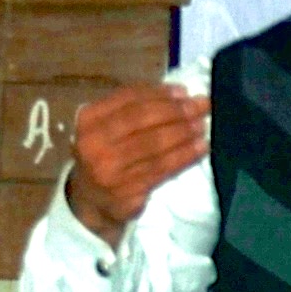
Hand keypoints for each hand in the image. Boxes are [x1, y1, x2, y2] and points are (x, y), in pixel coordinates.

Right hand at [63, 83, 210, 238]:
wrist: (90, 199)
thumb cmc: (105, 153)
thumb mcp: (106, 124)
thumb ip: (133, 106)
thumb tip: (179, 94)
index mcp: (89, 120)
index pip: (128, 99)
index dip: (159, 93)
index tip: (184, 92)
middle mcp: (94, 144)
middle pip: (142, 121)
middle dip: (176, 111)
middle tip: (202, 106)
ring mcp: (109, 170)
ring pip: (154, 146)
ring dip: (184, 134)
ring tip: (202, 126)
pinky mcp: (126, 192)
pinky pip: (161, 170)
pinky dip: (184, 157)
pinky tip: (199, 148)